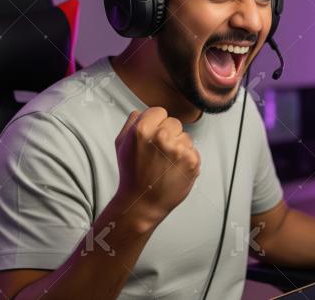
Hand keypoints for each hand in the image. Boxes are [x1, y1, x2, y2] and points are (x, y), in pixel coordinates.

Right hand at [113, 107, 199, 224]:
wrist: (142, 202)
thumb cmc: (131, 174)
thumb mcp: (121, 144)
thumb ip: (131, 122)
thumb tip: (142, 111)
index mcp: (143, 130)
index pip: (159, 111)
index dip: (156, 123)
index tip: (153, 136)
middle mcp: (161, 137)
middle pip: (174, 122)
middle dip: (168, 134)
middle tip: (159, 152)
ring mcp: (179, 149)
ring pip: (185, 136)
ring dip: (179, 146)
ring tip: (166, 163)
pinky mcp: (192, 161)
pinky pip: (193, 150)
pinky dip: (187, 159)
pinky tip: (174, 169)